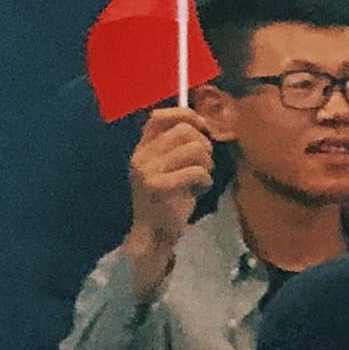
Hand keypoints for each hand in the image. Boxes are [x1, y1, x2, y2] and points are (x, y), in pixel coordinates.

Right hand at [123, 107, 215, 277]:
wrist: (153, 234)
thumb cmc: (169, 198)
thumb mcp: (169, 167)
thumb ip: (178, 145)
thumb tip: (205, 121)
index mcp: (142, 148)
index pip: (160, 116)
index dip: (187, 115)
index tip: (204, 128)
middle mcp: (141, 156)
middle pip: (185, 130)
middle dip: (204, 146)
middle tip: (204, 165)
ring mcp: (147, 171)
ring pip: (194, 149)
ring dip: (207, 164)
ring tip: (200, 179)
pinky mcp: (158, 186)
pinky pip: (196, 171)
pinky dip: (206, 181)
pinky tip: (199, 191)